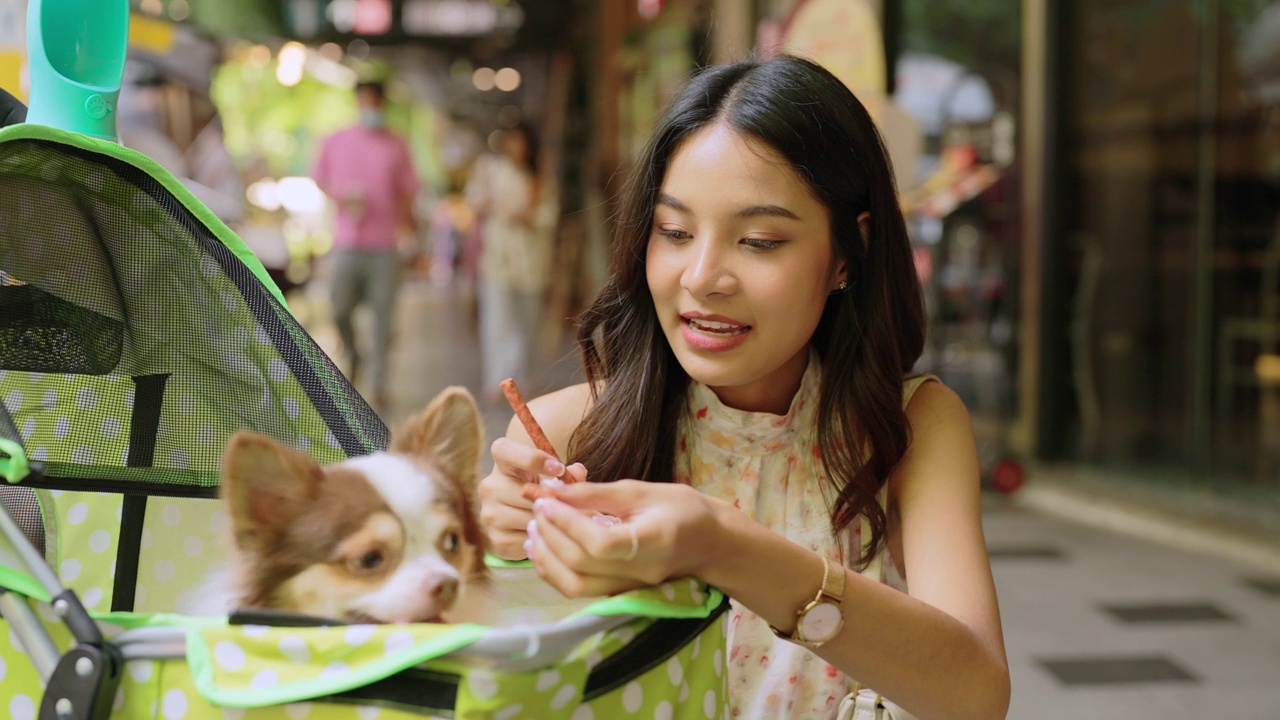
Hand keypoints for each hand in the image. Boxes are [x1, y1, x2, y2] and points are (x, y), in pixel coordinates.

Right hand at [477, 437, 585, 559]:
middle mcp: (489, 485)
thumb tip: (576, 472)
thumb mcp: (555, 475)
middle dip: (552, 499)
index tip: (559, 469)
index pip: (506, 451)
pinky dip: (543, 538)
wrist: (524, 518)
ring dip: (549, 520)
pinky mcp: (496, 539)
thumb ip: (568, 473)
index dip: (532, 458)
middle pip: (525, 492)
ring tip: (562, 518)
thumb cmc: (542, 488)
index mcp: (501, 460)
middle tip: (571, 504)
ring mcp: (489, 514)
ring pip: (528, 517)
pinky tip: (550, 533)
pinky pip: (527, 540)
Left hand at [526, 480, 722, 597]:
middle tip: (537, 509)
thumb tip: (554, 490)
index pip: (600, 543)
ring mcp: (629, 588)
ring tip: (534, 530)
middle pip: (582, 566)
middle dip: (551, 536)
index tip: (547, 500)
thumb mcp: (641, 491)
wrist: (710, 542)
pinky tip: (545, 548)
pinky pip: (580, 590)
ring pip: (575, 586)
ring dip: (547, 559)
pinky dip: (556, 571)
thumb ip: (595, 494)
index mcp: (651, 542)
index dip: (567, 523)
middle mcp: (639, 573)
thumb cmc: (682, 508)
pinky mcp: (620, 592)